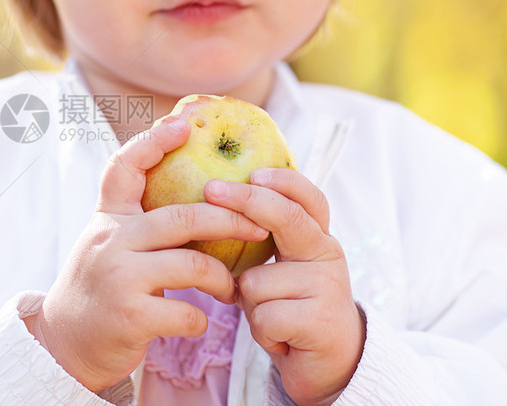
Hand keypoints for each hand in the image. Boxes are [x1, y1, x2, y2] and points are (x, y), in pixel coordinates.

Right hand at [23, 117, 270, 391]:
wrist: (64, 343)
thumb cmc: (101, 288)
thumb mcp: (108, 244)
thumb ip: (138, 222)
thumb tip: (195, 195)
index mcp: (107, 219)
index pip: (123, 167)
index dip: (152, 141)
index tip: (182, 124)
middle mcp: (110, 241)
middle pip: (183, 217)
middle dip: (231, 219)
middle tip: (259, 227)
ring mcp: (119, 278)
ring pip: (193, 264)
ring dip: (222, 278)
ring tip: (230, 288)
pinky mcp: (130, 316)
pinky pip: (187, 312)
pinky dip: (202, 319)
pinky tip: (200, 321)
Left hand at [204, 169, 364, 405]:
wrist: (326, 364)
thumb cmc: (289, 307)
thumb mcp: (276, 269)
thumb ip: (258, 241)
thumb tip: (209, 206)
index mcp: (316, 236)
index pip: (307, 198)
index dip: (282, 181)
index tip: (252, 172)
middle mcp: (328, 253)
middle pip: (287, 218)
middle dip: (246, 201)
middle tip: (210, 189)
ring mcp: (328, 286)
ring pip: (257, 281)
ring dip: (249, 303)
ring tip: (270, 316)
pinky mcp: (321, 321)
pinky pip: (264, 315)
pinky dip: (260, 330)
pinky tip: (279, 337)